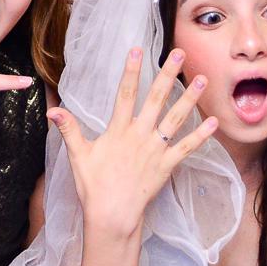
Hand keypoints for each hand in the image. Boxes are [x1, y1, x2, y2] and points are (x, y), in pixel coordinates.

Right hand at [49, 48, 216, 239]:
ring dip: (189, 98)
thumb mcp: (78, 155)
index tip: (138, 49)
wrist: (112, 216)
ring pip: (176, 119)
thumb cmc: (93, 186)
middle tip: (179, 53)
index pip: (125, 94)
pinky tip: (213, 121)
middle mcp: (139, 136)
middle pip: (156, 99)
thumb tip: (53, 110)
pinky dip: (201, 135)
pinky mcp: (167, 166)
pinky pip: (187, 148)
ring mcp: (156, 150)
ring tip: (202, 79)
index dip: (131, 71)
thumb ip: (69, 130)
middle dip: (168, 74)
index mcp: (118, 131)